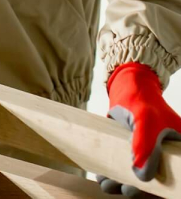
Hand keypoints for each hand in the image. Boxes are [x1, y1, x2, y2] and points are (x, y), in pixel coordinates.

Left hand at [97, 62, 180, 196]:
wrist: (127, 86)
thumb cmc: (143, 101)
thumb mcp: (147, 121)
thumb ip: (145, 146)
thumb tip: (141, 177)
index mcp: (178, 152)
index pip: (175, 178)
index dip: (163, 191)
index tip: (150, 193)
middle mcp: (165, 157)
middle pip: (154, 182)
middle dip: (139, 190)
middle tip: (126, 190)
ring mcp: (147, 155)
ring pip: (137, 179)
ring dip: (122, 185)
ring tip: (108, 185)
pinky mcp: (132, 153)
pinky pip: (123, 169)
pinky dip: (113, 175)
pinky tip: (102, 178)